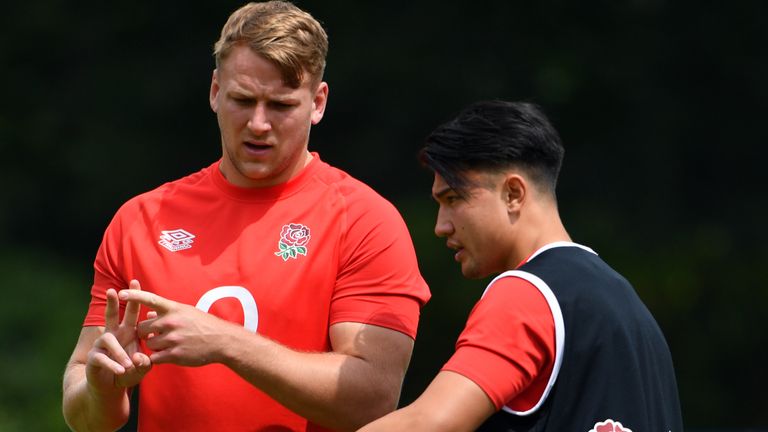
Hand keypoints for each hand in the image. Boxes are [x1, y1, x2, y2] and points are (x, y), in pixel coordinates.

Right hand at [86, 280, 151, 394]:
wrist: (110, 386)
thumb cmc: (129, 371)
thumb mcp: (142, 368)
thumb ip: (145, 362)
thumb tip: (138, 357)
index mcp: (128, 332)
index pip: (133, 313)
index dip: (136, 301)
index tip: (137, 284)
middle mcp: (114, 334)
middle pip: (112, 315)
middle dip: (113, 302)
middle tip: (113, 290)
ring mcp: (102, 345)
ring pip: (108, 340)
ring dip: (119, 352)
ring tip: (128, 365)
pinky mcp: (94, 357)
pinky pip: (102, 358)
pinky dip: (113, 365)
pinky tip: (121, 370)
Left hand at [119, 290, 238, 365]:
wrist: (222, 341)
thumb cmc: (204, 324)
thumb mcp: (187, 312)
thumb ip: (168, 312)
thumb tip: (149, 312)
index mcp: (174, 309)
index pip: (151, 299)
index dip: (135, 296)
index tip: (121, 293)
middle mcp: (171, 322)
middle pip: (142, 327)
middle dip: (146, 332)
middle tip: (156, 334)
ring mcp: (173, 339)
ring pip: (148, 343)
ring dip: (154, 345)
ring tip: (168, 344)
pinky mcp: (174, 354)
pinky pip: (155, 357)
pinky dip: (158, 357)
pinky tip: (169, 354)